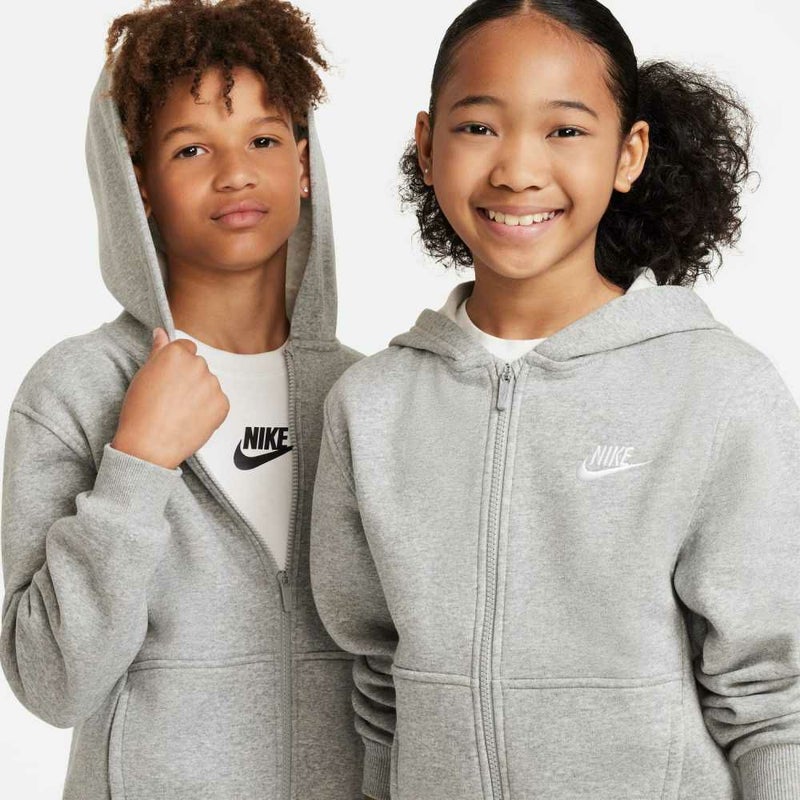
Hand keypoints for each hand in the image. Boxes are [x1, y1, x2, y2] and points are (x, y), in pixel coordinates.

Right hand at [111, 327, 229, 468]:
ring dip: (200, 394)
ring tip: (180, 412)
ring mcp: (212, 385)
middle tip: (171, 400)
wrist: (149, 446)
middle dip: (189, 379)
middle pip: (198, 366)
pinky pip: (218, 402)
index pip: (186, 348)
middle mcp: (198, 364)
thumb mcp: (143, 376)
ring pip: (209, 384)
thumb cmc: (140, 411)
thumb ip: (158, 350)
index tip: (169, 379)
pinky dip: (209, 411)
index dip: (177, 365)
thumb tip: (161, 332)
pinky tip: (192, 420)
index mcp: (177, 353)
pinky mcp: (222, 404)